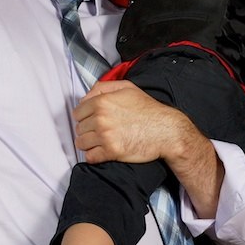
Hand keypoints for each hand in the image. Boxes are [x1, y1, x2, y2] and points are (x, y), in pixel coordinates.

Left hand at [72, 79, 192, 164]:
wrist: (166, 131)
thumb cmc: (149, 110)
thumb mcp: (127, 88)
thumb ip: (103, 87)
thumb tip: (86, 96)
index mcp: (102, 102)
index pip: (77, 112)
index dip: (84, 116)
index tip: (90, 120)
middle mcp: (101, 118)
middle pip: (79, 128)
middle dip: (87, 130)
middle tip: (98, 131)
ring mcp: (105, 136)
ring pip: (81, 143)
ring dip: (88, 143)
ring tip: (99, 141)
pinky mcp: (111, 152)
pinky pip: (89, 157)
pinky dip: (93, 156)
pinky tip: (101, 151)